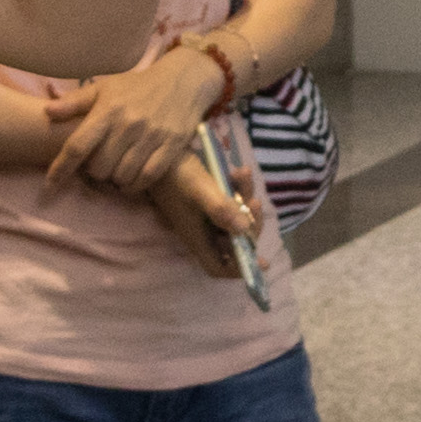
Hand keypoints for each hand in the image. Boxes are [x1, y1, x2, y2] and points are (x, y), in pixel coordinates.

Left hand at [44, 42, 223, 196]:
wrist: (183, 80)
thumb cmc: (137, 86)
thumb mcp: (105, 88)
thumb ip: (75, 102)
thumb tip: (47, 112)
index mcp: (107, 109)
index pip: (77, 145)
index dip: (60, 168)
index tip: (49, 185)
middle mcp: (128, 123)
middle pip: (99, 168)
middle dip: (94, 172)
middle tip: (99, 165)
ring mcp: (151, 136)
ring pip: (122, 176)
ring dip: (115, 179)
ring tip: (116, 170)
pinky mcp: (172, 146)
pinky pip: (147, 177)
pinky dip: (135, 185)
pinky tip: (132, 180)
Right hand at [143, 147, 253, 277]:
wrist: (160, 152)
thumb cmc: (175, 174)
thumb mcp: (200, 190)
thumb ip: (221, 210)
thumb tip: (245, 231)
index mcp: (197, 238)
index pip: (218, 267)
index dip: (238, 269)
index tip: (261, 263)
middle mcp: (202, 230)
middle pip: (233, 240)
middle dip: (249, 222)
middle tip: (254, 202)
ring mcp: (206, 215)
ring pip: (235, 216)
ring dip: (244, 198)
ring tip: (243, 174)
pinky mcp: (209, 200)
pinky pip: (230, 200)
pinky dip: (238, 188)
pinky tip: (239, 170)